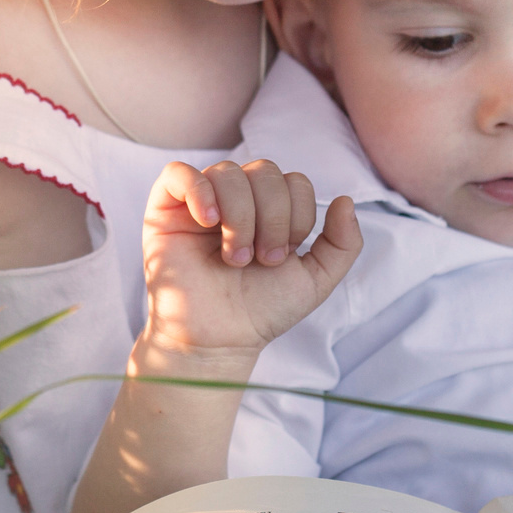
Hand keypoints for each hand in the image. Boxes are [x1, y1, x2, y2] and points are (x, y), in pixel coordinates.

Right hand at [140, 159, 361, 361]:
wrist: (218, 341)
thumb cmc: (261, 311)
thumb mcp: (315, 280)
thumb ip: (343, 244)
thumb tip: (347, 199)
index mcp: (271, 209)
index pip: (294, 182)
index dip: (296, 216)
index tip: (278, 258)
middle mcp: (238, 199)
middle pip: (265, 171)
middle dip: (272, 217)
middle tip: (260, 259)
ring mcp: (201, 201)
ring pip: (228, 172)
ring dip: (240, 216)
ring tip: (233, 257)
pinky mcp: (165, 209)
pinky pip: (179, 173)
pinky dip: (199, 191)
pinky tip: (208, 221)